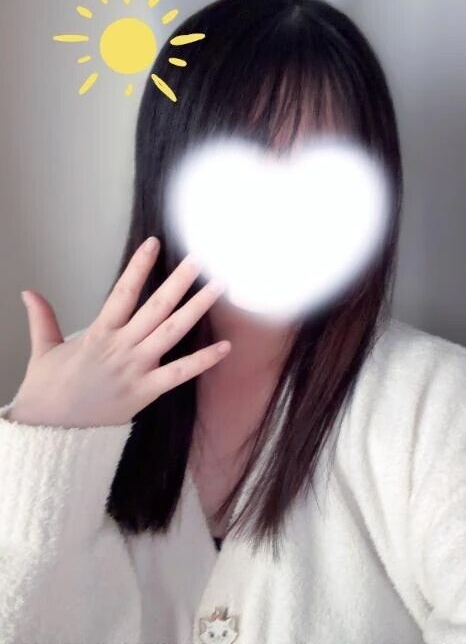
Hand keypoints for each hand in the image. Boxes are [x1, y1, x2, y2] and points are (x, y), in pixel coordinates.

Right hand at [9, 237, 229, 428]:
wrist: (49, 432)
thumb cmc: (47, 392)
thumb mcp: (43, 350)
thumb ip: (42, 318)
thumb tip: (28, 291)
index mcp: (99, 334)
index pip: (122, 292)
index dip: (139, 267)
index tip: (154, 244)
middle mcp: (121, 347)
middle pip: (155, 308)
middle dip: (178, 281)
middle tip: (199, 259)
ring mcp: (135, 369)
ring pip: (171, 333)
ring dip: (196, 309)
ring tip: (217, 287)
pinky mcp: (145, 392)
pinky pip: (179, 374)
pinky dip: (203, 361)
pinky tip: (225, 347)